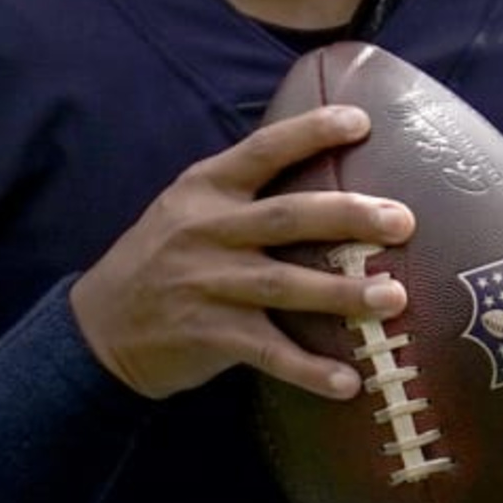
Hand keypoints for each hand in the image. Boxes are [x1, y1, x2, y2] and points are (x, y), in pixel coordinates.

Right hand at [69, 105, 410, 399]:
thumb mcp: (188, 208)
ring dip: (343, 294)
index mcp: (205, 190)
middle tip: (403, 220)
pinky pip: (269, 353)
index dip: (311, 132)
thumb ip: (244, 191)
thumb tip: (327, 170)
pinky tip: (350, 381)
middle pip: (286, 217)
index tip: (362, 120)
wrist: (98, 328)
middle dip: (348, 217)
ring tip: (395, 297)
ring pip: (285, 286)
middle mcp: (207, 232)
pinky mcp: (209, 336)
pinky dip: (310, 369)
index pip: (262, 150)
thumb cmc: (161, 258)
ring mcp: (208, 285)